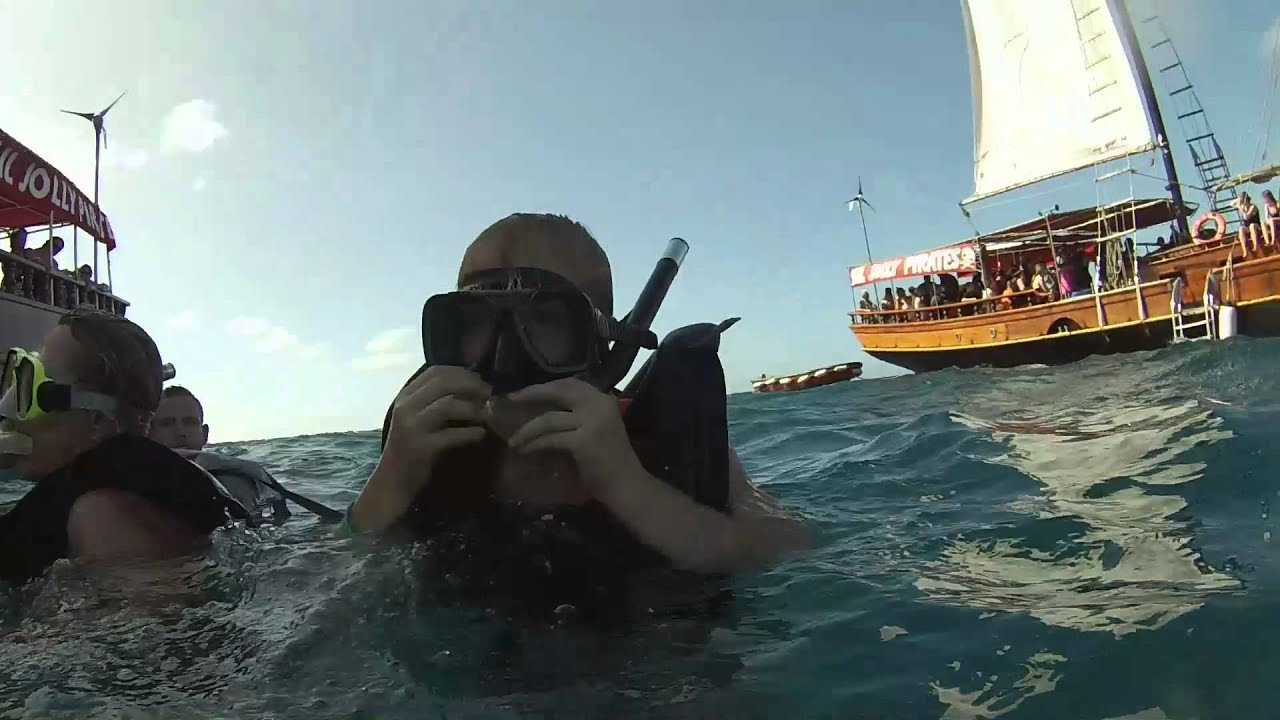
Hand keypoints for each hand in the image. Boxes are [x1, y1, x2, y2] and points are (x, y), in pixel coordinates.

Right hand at [354, 366, 490, 531]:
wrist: (393, 481)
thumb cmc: (412, 447)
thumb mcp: (418, 418)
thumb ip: (435, 401)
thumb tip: (473, 385)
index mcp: (405, 397)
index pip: (435, 371)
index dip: (462, 372)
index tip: (480, 380)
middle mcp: (406, 407)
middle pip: (443, 383)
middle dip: (471, 385)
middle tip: (489, 394)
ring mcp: (411, 427)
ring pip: (447, 405)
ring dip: (472, 408)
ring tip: (486, 415)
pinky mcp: (421, 448)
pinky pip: (452, 435)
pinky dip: (470, 433)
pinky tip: (481, 434)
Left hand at [505, 377, 638, 491]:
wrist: (626, 485)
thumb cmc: (609, 461)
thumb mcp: (597, 428)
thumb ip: (578, 415)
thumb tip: (544, 409)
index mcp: (602, 399)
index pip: (570, 383)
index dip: (545, 386)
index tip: (525, 392)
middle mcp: (599, 405)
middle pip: (558, 391)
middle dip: (531, 394)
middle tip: (511, 400)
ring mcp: (592, 422)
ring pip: (549, 419)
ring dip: (527, 430)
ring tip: (513, 440)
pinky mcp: (584, 441)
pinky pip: (550, 439)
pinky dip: (534, 444)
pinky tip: (524, 450)